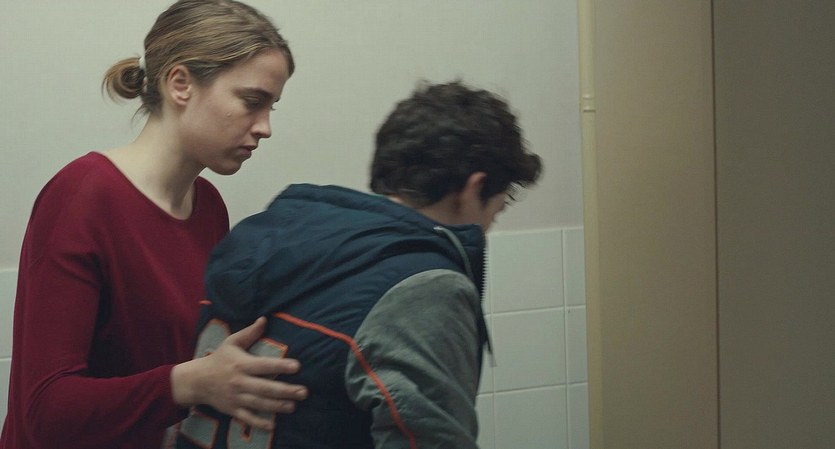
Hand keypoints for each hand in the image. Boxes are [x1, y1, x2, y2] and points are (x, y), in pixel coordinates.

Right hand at [171, 317, 307, 429]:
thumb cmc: (219, 359)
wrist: (196, 380)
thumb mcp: (231, 342)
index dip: (280, 366)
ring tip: (294, 406)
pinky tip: (273, 425)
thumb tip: (264, 319)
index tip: (297, 366)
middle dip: (285, 391)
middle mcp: (240, 382)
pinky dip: (259, 423)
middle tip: (303, 392)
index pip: (264, 365)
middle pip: (265, 388)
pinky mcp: (232, 409)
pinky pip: (247, 418)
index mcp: (242, 364)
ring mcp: (236, 397)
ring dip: (277, 406)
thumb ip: (250, 332)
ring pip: (259, 404)